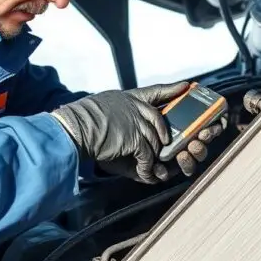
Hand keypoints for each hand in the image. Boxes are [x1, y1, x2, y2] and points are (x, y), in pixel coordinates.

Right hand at [51, 82, 189, 183]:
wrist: (75, 128)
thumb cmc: (82, 120)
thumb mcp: (105, 108)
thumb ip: (120, 115)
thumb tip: (129, 131)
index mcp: (128, 98)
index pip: (155, 91)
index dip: (171, 89)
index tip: (185, 86)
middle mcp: (136, 108)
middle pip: (160, 121)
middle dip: (165, 135)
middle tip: (168, 145)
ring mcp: (137, 123)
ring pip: (155, 141)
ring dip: (154, 157)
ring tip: (153, 167)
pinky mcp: (136, 139)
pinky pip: (148, 156)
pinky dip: (147, 168)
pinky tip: (144, 174)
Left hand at [97, 84, 227, 180]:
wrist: (95, 131)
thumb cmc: (118, 115)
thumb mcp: (143, 99)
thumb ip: (165, 92)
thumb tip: (188, 84)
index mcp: (175, 125)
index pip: (203, 126)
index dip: (213, 124)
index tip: (217, 120)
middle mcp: (174, 142)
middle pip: (200, 143)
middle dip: (205, 140)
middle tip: (202, 135)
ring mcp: (165, 158)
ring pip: (190, 160)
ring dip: (192, 156)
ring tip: (184, 150)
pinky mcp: (153, 171)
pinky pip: (170, 174)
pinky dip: (172, 169)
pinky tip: (168, 163)